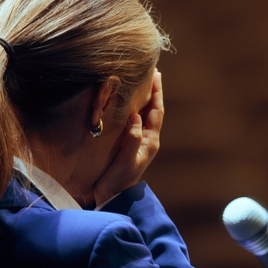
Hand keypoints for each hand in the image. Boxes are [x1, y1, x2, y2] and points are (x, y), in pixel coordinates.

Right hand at [93, 70, 163, 205]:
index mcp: (150, 141)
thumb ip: (132, 140)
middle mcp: (146, 138)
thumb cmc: (118, 181)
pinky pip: (133, 120)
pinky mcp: (128, 142)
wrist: (111, 196)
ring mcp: (138, 140)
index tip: (156, 75)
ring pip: (143, 113)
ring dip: (143, 97)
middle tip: (151, 71)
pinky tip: (126, 100)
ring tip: (140, 80)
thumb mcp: (126, 161)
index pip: (156, 111)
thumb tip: (136, 117)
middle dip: (152, 90)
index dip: (156, 93)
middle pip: (152, 109)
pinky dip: (132, 107)